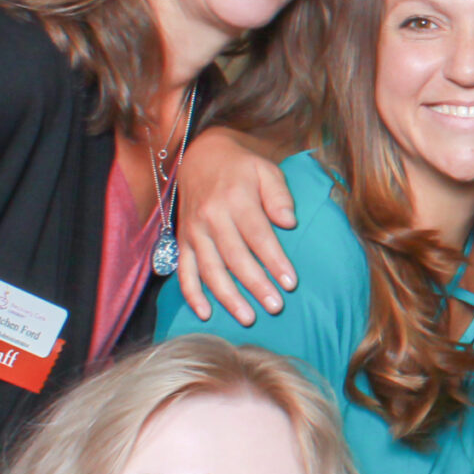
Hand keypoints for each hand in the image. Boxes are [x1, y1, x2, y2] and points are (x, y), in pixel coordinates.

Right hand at [172, 127, 299, 323]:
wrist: (201, 155)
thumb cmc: (242, 167)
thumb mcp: (266, 170)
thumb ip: (279, 196)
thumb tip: (290, 222)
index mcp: (236, 199)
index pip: (258, 236)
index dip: (274, 261)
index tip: (291, 283)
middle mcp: (211, 217)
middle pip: (235, 257)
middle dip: (255, 285)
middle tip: (275, 307)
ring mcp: (194, 230)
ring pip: (209, 269)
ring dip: (227, 296)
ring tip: (247, 318)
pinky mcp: (182, 239)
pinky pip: (184, 270)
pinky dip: (191, 293)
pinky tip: (205, 313)